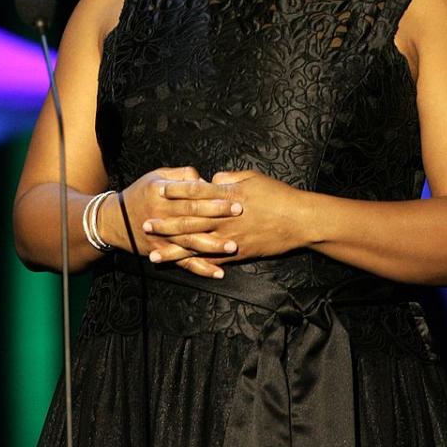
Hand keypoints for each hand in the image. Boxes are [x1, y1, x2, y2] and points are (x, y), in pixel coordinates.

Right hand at [96, 166, 241, 267]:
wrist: (115, 219)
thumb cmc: (140, 194)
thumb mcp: (156, 176)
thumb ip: (181, 175)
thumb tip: (204, 180)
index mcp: (161, 192)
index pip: (191, 192)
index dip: (212, 194)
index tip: (232, 196)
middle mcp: (161, 213)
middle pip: (192, 215)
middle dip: (217, 215)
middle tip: (239, 215)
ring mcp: (161, 236)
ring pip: (190, 241)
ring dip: (212, 245)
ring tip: (232, 246)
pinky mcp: (161, 251)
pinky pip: (183, 262)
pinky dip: (200, 268)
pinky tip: (218, 272)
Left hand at [142, 170, 309, 276]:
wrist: (300, 221)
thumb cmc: (278, 195)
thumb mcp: (253, 177)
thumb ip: (228, 177)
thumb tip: (212, 178)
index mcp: (226, 196)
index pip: (195, 193)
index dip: (175, 192)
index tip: (158, 191)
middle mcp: (224, 218)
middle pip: (188, 221)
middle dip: (165, 225)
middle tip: (145, 226)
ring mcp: (230, 237)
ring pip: (196, 245)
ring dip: (173, 251)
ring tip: (154, 255)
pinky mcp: (238, 253)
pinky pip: (213, 260)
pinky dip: (197, 265)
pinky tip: (182, 269)